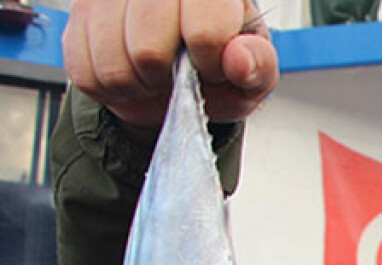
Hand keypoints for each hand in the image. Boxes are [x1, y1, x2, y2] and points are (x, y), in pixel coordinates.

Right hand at [63, 0, 277, 128]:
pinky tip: (130, 72)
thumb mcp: (255, 69)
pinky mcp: (79, 13)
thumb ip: (257, 65)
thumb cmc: (221, 61)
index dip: (210, 65)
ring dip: (137, 85)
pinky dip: (110, 88)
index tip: (212, 67)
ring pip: (112, 64)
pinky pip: (85, 72)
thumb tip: (237, 61)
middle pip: (148, 49)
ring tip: (153, 74)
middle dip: (167, 78)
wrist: (179, 67)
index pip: (204, 32)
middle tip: (178, 73)